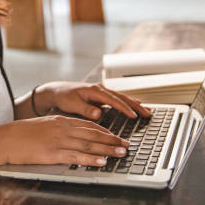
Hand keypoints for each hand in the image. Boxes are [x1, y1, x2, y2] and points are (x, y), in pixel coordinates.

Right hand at [0, 115, 129, 166]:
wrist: (6, 138)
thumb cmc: (22, 133)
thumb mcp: (44, 125)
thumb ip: (59, 127)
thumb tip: (73, 134)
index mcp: (61, 121)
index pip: (89, 124)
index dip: (105, 131)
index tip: (117, 135)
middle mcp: (63, 129)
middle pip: (93, 134)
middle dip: (112, 139)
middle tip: (126, 144)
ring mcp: (59, 141)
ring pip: (88, 145)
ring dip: (108, 149)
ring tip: (121, 153)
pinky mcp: (53, 154)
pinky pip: (76, 157)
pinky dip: (91, 160)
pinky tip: (101, 162)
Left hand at [35, 81, 151, 120]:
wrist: (56, 91)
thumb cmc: (63, 97)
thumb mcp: (72, 104)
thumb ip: (85, 109)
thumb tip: (99, 113)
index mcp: (94, 90)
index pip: (113, 100)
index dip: (124, 108)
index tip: (134, 115)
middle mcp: (100, 89)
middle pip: (122, 97)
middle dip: (136, 106)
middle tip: (147, 114)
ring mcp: (102, 92)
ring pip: (122, 97)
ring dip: (135, 104)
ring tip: (147, 110)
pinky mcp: (101, 96)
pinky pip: (118, 99)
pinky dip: (128, 102)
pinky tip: (136, 105)